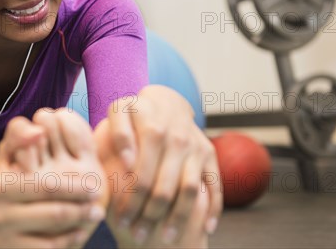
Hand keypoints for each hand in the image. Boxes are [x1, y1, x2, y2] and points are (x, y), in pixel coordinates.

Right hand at [0, 109, 106, 247]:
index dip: (74, 187)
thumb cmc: (2, 180)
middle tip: (100, 201)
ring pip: (50, 236)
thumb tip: (38, 131)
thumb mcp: (6, 156)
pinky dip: (66, 242)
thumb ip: (20, 137)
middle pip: (51, 214)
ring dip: (77, 225)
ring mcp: (0, 239)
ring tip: (95, 214)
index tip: (95, 185)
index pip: (44, 187)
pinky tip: (79, 232)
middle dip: (81, 208)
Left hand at [96, 85, 221, 245]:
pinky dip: (213, 209)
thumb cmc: (136, 112)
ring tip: (166, 240)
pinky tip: (206, 230)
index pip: (143, 176)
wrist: (167, 101)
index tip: (121, 222)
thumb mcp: (121, 112)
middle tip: (138, 236)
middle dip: (151, 217)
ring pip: (191, 191)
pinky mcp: (210, 155)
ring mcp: (197, 148)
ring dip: (179, 219)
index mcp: (154, 131)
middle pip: (166, 188)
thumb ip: (119, 133)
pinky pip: (216, 186)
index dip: (132, 202)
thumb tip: (127, 161)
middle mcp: (179, 140)